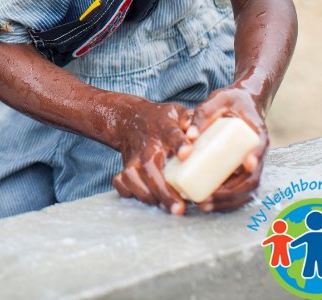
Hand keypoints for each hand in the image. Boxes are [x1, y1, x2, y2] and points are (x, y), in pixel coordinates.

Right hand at [112, 100, 191, 214]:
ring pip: (132, 178)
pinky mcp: (124, 167)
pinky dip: (129, 192)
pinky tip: (146, 198)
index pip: (172, 134)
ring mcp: (133, 157)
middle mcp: (146, 145)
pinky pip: (120, 182)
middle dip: (163, 190)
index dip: (179, 144)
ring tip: (167, 207)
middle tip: (179, 208)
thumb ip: (194, 121)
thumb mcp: (179, 113)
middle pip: (150, 168)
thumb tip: (201, 134)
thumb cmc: (163, 120)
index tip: (187, 153)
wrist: (131, 119)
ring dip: (147, 195)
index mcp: (164, 128)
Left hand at [186, 85, 268, 211]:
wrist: (245, 101)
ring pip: (247, 190)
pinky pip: (239, 189)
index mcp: (257, 134)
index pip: (259, 151)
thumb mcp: (217, 100)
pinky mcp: (244, 169)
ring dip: (228, 201)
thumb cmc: (231, 100)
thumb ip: (202, 114)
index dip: (254, 161)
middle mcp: (258, 153)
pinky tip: (208, 203)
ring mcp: (253, 163)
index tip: (244, 166)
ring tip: (204, 205)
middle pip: (252, 180)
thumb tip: (188, 136)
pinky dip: (227, 199)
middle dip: (231, 193)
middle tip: (207, 198)